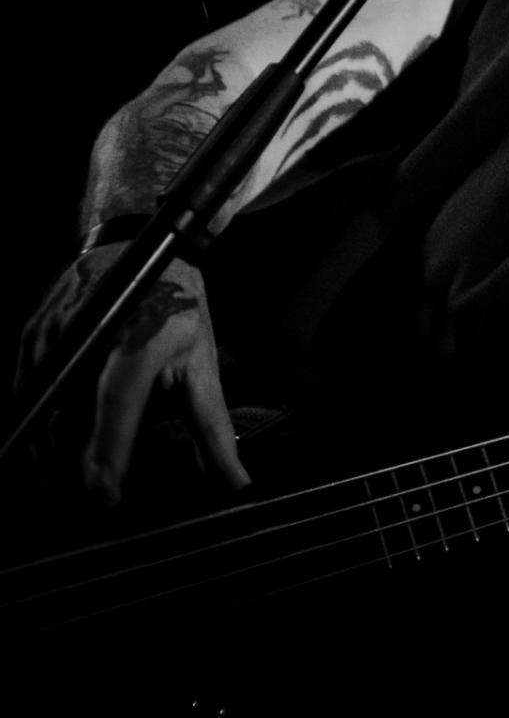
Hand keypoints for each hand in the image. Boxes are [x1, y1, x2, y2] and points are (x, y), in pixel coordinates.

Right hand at [17, 245, 247, 504]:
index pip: (118, 401)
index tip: (103, 496)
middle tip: (83, 512)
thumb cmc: (178, 307)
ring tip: (63, 495)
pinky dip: (32, 428)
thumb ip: (213, 429)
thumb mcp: (204, 364)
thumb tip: (234, 481)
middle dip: (68, 472)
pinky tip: (45, 457)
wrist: (144, 244)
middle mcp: (92, 331)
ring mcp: (56, 329)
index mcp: (141, 338)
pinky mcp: (32, 332)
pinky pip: (25, 391)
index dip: (107, 451)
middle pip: (67, 416)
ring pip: (38, 409)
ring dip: (44, 458)